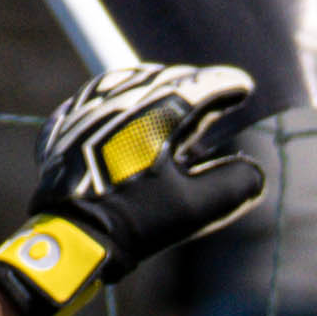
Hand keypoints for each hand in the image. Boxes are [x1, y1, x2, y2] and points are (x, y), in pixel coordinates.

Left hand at [0, 63, 262, 315]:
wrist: (70, 237)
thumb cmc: (135, 221)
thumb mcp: (195, 208)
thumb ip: (234, 185)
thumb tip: (253, 171)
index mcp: (158, 113)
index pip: (203, 85)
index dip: (228, 85)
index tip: (243, 87)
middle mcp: (121, 99)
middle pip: (167, 78)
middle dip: (194, 84)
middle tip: (212, 97)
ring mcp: (87, 108)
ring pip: (128, 81)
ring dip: (155, 87)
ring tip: (170, 99)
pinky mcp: (63, 125)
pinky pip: (93, 97)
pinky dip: (114, 100)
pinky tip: (120, 110)